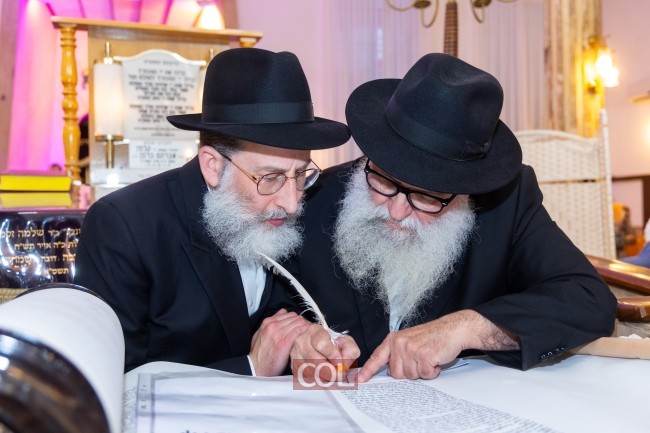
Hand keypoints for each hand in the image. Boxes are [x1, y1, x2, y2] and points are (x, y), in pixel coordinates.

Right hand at [249, 308, 310, 375]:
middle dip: (302, 321)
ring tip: (308, 331)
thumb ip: (271, 322)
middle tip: (307, 327)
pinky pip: (297, 332)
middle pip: (294, 317)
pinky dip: (303, 331)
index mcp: (268, 322)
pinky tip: (306, 335)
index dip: (296, 318)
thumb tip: (282, 312)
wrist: (255, 367)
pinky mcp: (284, 344)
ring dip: (304, 326)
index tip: (300, 323)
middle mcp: (273, 326)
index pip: (288, 314)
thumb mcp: (261, 333)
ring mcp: (278, 334)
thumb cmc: (259, 353)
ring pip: (297, 323)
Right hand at [290, 324, 359, 373]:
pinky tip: (322, 376)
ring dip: (324, 377)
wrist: (313, 342)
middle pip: (315, 361)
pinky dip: (317, 380)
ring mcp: (295, 354)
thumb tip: (344, 362)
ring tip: (331, 374)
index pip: (322, 344)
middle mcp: (302, 342)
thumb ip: (349, 349)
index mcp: (314, 331)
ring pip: (310, 372)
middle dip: (330, 371)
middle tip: (339, 374)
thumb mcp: (344, 341)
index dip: (333, 356)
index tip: (340, 362)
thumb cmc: (330, 343)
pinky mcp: (293, 367)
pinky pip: (306, 378)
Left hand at [357, 310, 519, 381]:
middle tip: (420, 359)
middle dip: (410, 371)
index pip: (377, 358)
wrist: (452, 329)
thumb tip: (390, 372)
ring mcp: (411, 349)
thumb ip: (397, 353)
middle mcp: (399, 344)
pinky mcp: (424, 356)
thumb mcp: (409, 340)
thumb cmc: (432, 336)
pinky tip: (435, 359)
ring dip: (422, 371)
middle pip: (397, 374)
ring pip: (411, 376)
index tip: (359, 380)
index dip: (368, 371)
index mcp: (394, 339)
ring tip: (429, 357)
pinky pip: (425, 375)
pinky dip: (432, 371)